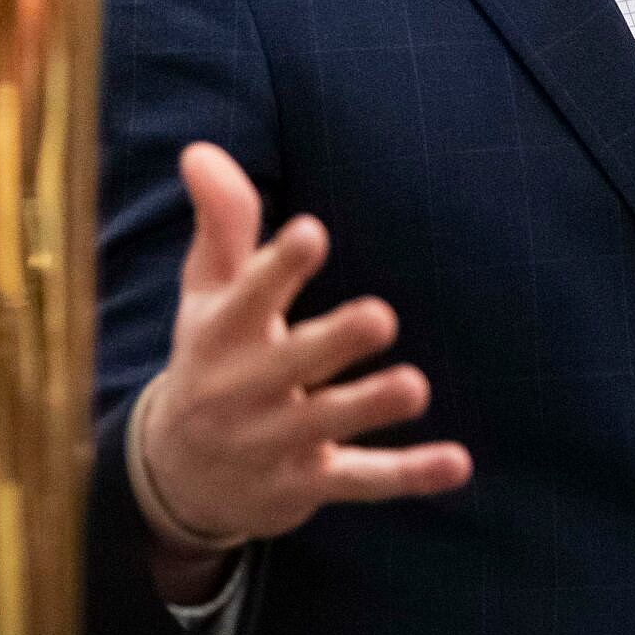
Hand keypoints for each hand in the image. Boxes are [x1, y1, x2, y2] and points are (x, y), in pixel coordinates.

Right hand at [136, 144, 471, 570]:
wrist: (176, 477)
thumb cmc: (210, 356)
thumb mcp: (206, 291)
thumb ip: (222, 222)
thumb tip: (200, 150)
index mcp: (223, 333)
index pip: (249, 296)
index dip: (279, 267)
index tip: (313, 232)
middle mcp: (245, 389)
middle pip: (291, 363)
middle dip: (332, 342)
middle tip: (381, 315)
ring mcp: (276, 441)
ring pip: (327, 423)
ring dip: (370, 407)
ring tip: (416, 387)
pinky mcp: (306, 484)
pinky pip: (361, 481)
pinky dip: (410, 477)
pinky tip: (458, 465)